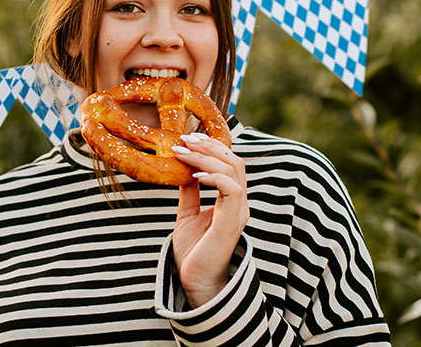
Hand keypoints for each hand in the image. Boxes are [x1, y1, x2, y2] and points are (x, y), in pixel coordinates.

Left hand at [171, 133, 249, 308]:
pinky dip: (214, 177)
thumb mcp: (187, 213)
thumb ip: (189, 192)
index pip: (228, 163)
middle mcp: (239, 203)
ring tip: (183, 153)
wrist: (194, 281)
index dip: (211, 147)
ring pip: (233, 171)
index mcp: (230, 199)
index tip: (187, 138)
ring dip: (207, 157)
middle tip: (184, 139)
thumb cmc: (194, 251)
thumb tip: (182, 168)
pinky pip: (231, 190)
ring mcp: (238, 212)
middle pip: (233, 161)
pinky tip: (194, 176)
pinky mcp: (231, 223)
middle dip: (209, 146)